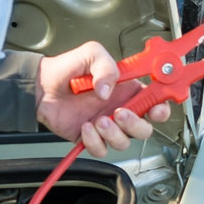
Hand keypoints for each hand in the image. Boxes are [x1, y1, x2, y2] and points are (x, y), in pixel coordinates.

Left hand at [35, 40, 173, 153]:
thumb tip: (109, 91)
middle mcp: (121, 110)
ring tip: (97, 120)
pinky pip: (102, 149)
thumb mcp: (91, 53)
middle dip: (136, 124)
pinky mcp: (91, 138)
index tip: (156, 108)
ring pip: (125, 142)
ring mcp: (107, 126)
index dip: (161, 109)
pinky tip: (84, 128)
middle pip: (145, 129)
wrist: (41, 86)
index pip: (156, 103)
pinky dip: (94, 142)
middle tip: (119, 113)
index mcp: (128, 91)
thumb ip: (107, 67)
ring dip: (113, 133)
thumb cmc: (67, 69)